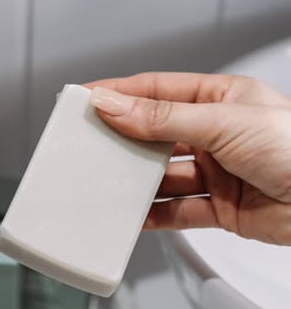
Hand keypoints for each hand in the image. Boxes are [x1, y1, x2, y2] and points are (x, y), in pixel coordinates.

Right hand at [85, 72, 290, 244]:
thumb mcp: (225, 122)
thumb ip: (165, 119)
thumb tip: (114, 105)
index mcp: (219, 99)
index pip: (156, 91)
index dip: (118, 94)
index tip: (83, 99)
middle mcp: (215, 134)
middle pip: (154, 135)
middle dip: (120, 140)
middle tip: (86, 144)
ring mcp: (215, 172)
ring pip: (161, 176)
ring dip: (135, 181)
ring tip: (104, 183)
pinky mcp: (219, 208)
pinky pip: (176, 211)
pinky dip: (153, 216)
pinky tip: (132, 216)